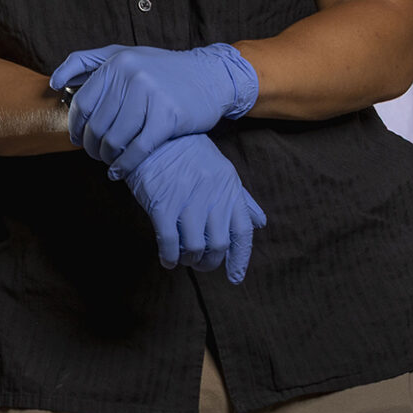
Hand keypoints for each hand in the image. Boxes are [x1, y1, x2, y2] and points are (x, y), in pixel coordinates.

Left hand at [50, 42, 258, 176]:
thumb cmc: (162, 69)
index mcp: (116, 62)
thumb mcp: (123, 54)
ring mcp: (151, 95)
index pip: (83, 103)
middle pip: (97, 124)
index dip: (76, 127)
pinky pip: (138, 148)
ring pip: (115, 139)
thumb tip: (55, 82)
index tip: (78, 139)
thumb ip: (85, 62)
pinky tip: (119, 171)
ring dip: (107, 157)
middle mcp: (131, 75)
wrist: (210, 76)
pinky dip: (125, 165)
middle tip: (96, 154)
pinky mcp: (169, 116)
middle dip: (92, 146)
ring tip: (109, 162)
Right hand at [123, 134, 265, 281]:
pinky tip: (166, 258)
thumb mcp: (218, 169)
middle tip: (199, 263)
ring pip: (195, 246)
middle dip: (210, 261)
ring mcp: (187, 198)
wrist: (151, 134)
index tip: (235, 277)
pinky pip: (170, 241)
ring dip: (189, 259)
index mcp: (229, 185)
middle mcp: (212, 193)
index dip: (240, 258)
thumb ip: (240, 198)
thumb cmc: (186, 153)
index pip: (243, 230)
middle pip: (219, 243)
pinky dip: (169, 256)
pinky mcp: (162, 202)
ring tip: (181, 257)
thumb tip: (261, 223)